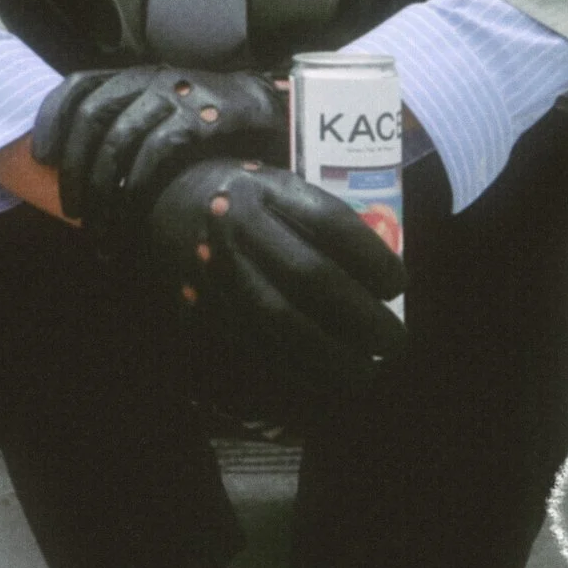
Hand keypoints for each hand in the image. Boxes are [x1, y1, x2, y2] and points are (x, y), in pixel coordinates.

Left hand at [32, 67, 286, 231]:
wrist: (272, 111)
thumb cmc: (207, 122)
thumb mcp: (160, 114)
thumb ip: (125, 126)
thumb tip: (79, 168)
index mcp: (134, 76)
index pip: (78, 87)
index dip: (52, 118)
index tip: (41, 156)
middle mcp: (150, 79)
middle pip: (92, 118)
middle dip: (75, 169)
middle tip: (72, 210)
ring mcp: (176, 96)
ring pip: (118, 140)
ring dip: (102, 189)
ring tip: (99, 226)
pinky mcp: (202, 117)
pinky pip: (156, 151)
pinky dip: (137, 182)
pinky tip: (132, 207)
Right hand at [147, 156, 406, 391]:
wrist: (170, 207)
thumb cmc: (250, 201)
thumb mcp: (284, 189)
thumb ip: (326, 226)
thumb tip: (385, 285)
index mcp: (267, 187)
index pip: (331, 224)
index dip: (373, 260)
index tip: (397, 286)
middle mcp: (238, 223)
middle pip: (309, 275)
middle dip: (360, 317)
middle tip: (393, 342)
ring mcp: (214, 265)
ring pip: (279, 319)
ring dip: (330, 355)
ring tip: (365, 371)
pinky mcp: (199, 302)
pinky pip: (251, 344)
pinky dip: (293, 369)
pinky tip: (324, 380)